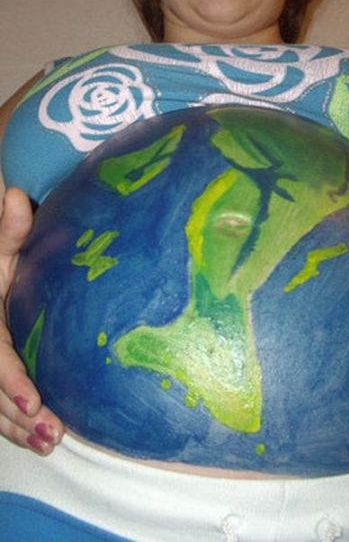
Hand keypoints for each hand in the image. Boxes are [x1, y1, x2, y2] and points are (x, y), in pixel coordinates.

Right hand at [0, 187, 63, 453]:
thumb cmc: (0, 265)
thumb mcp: (1, 250)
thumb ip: (10, 231)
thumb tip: (17, 196)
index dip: (10, 380)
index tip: (36, 402)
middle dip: (17, 416)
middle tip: (53, 434)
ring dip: (17, 428)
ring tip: (52, 443)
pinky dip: (14, 425)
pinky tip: (40, 439)